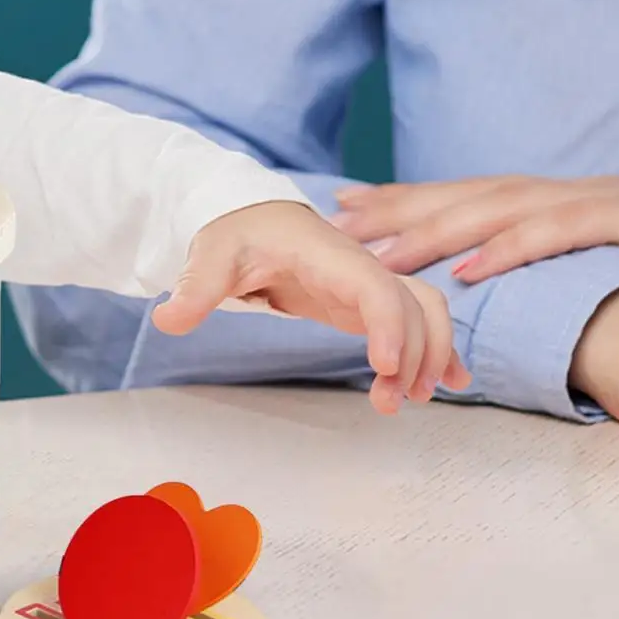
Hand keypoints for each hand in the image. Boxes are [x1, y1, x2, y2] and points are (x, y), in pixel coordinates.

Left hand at [152, 200, 470, 413]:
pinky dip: (438, 349)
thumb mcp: (211, 256)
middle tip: (390, 400)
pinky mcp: (365, 303)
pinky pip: (415, 320)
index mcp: (328, 254)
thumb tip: (168, 318)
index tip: (387, 368)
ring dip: (429, 355)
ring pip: (424, 312)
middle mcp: (360, 268)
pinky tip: (450, 384)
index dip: (389, 325)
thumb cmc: (237, 234)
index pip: (375, 286)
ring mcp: (368, 284)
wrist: (252, 217)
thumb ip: (195, 288)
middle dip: (416, 352)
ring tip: (407, 401)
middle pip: (414, 304)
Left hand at [332, 176, 618, 285]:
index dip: (408, 200)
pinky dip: (513, 247)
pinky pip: (564, 231)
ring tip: (385, 251)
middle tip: (343, 222)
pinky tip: (468, 268)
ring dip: (441, 229)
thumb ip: (553, 280)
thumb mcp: (606, 276)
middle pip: (473, 195)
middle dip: (404, 208)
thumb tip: (492, 304)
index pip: (470, 198)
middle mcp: (573, 193)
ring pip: (506, 208)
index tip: (350, 209)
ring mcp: (605, 199)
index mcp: (560, 205)